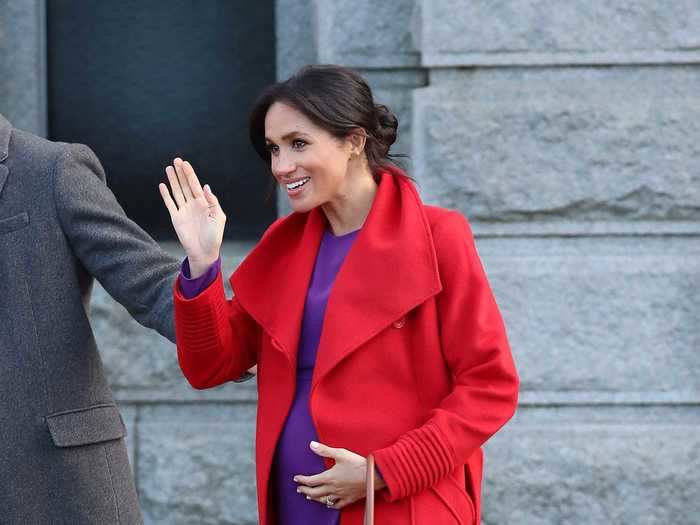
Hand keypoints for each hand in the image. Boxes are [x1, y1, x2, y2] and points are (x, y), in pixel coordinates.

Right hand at [159, 158, 225, 275]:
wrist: (204, 252)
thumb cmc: (214, 236)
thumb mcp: (218, 217)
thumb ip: (212, 201)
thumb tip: (205, 186)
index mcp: (204, 203)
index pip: (195, 185)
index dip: (190, 174)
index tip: (185, 164)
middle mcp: (193, 204)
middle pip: (185, 185)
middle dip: (181, 173)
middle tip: (176, 160)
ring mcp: (184, 210)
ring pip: (177, 192)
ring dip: (173, 180)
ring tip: (168, 168)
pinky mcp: (176, 218)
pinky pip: (170, 203)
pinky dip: (166, 195)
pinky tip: (162, 185)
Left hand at [294, 441, 385, 509]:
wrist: (373, 475)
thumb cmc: (357, 463)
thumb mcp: (340, 453)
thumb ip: (324, 450)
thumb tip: (311, 445)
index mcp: (329, 477)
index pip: (311, 480)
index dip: (302, 480)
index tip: (296, 478)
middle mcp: (332, 488)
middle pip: (314, 492)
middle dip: (305, 490)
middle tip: (299, 489)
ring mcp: (340, 495)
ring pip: (323, 500)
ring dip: (314, 498)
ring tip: (309, 496)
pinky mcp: (348, 499)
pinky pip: (336, 505)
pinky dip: (330, 505)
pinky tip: (328, 504)